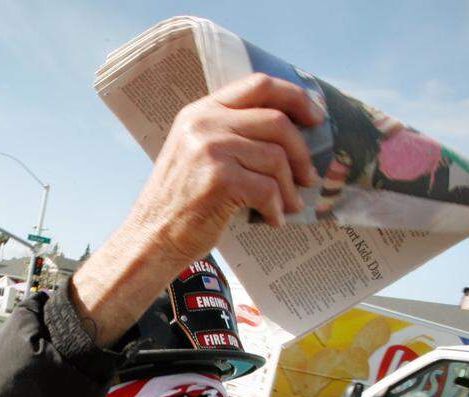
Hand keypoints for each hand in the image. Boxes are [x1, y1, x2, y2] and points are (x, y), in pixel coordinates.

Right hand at [126, 72, 323, 264]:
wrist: (152, 238)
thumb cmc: (180, 202)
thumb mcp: (197, 154)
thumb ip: (231, 134)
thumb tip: (289, 134)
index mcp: (201, 112)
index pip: (259, 85)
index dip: (296, 98)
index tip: (316, 118)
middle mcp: (204, 124)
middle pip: (276, 122)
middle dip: (301, 152)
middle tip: (308, 177)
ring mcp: (210, 150)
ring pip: (276, 158)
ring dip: (290, 187)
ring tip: (291, 204)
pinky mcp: (219, 180)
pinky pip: (267, 189)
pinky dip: (277, 208)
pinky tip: (273, 220)